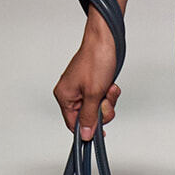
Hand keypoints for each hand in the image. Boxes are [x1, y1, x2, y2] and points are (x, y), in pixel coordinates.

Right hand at [53, 17, 121, 139]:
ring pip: (96, 107)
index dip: (88, 128)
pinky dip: (108, 93)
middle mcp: (70, 93)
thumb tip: (85, 135)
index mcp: (64, 96)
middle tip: (106, 98)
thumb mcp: (94, 93)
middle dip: (101, 110)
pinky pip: (100, 97)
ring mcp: (81, 88)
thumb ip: (89, 116)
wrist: (106, 39)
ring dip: (107, 100)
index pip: (73, 124)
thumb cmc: (96, 60)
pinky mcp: (91, 83)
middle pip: (87, 116)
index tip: (102, 131)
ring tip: (109, 88)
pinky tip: (110, 84)